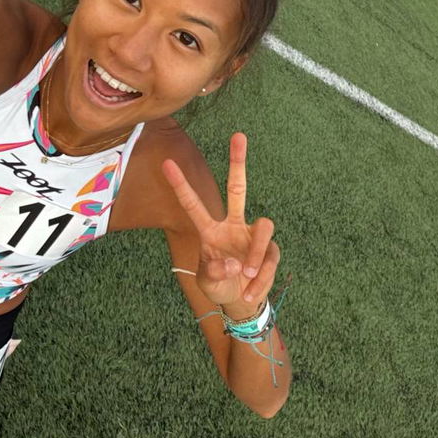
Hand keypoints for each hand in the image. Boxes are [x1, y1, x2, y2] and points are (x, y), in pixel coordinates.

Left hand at [162, 132, 280, 316]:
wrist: (241, 303)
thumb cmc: (219, 286)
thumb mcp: (208, 283)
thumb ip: (215, 272)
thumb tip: (236, 263)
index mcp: (210, 231)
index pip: (193, 205)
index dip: (180, 185)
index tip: (166, 164)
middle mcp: (233, 226)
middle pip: (238, 188)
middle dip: (238, 162)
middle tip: (238, 135)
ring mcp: (253, 235)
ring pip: (265, 226)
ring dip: (256, 254)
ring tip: (247, 275)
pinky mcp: (271, 250)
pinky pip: (270, 258)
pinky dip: (260, 280)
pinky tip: (251, 291)